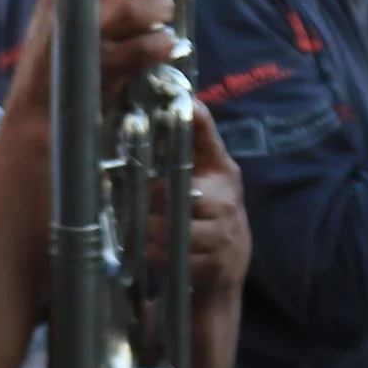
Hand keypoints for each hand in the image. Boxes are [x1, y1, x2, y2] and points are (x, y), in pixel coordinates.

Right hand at [5, 0, 181, 117]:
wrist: (31, 127)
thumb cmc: (54, 80)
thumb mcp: (62, 32)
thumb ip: (92, 7)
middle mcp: (66, 12)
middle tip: (163, 7)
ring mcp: (83, 41)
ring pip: (136, 10)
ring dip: (159, 15)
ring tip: (162, 29)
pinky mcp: (101, 72)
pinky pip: (145, 48)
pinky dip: (161, 45)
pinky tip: (163, 50)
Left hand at [153, 106, 248, 297]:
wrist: (230, 262)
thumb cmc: (210, 209)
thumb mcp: (206, 173)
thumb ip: (190, 143)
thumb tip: (178, 104)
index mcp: (222, 171)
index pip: (207, 141)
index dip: (194, 123)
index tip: (182, 106)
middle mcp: (226, 200)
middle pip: (176, 193)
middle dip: (151, 199)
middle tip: (137, 201)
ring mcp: (223, 235)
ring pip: (170, 227)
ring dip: (150, 230)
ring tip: (147, 227)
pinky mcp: (215, 264)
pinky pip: (171, 256)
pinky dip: (156, 254)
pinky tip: (157, 248)